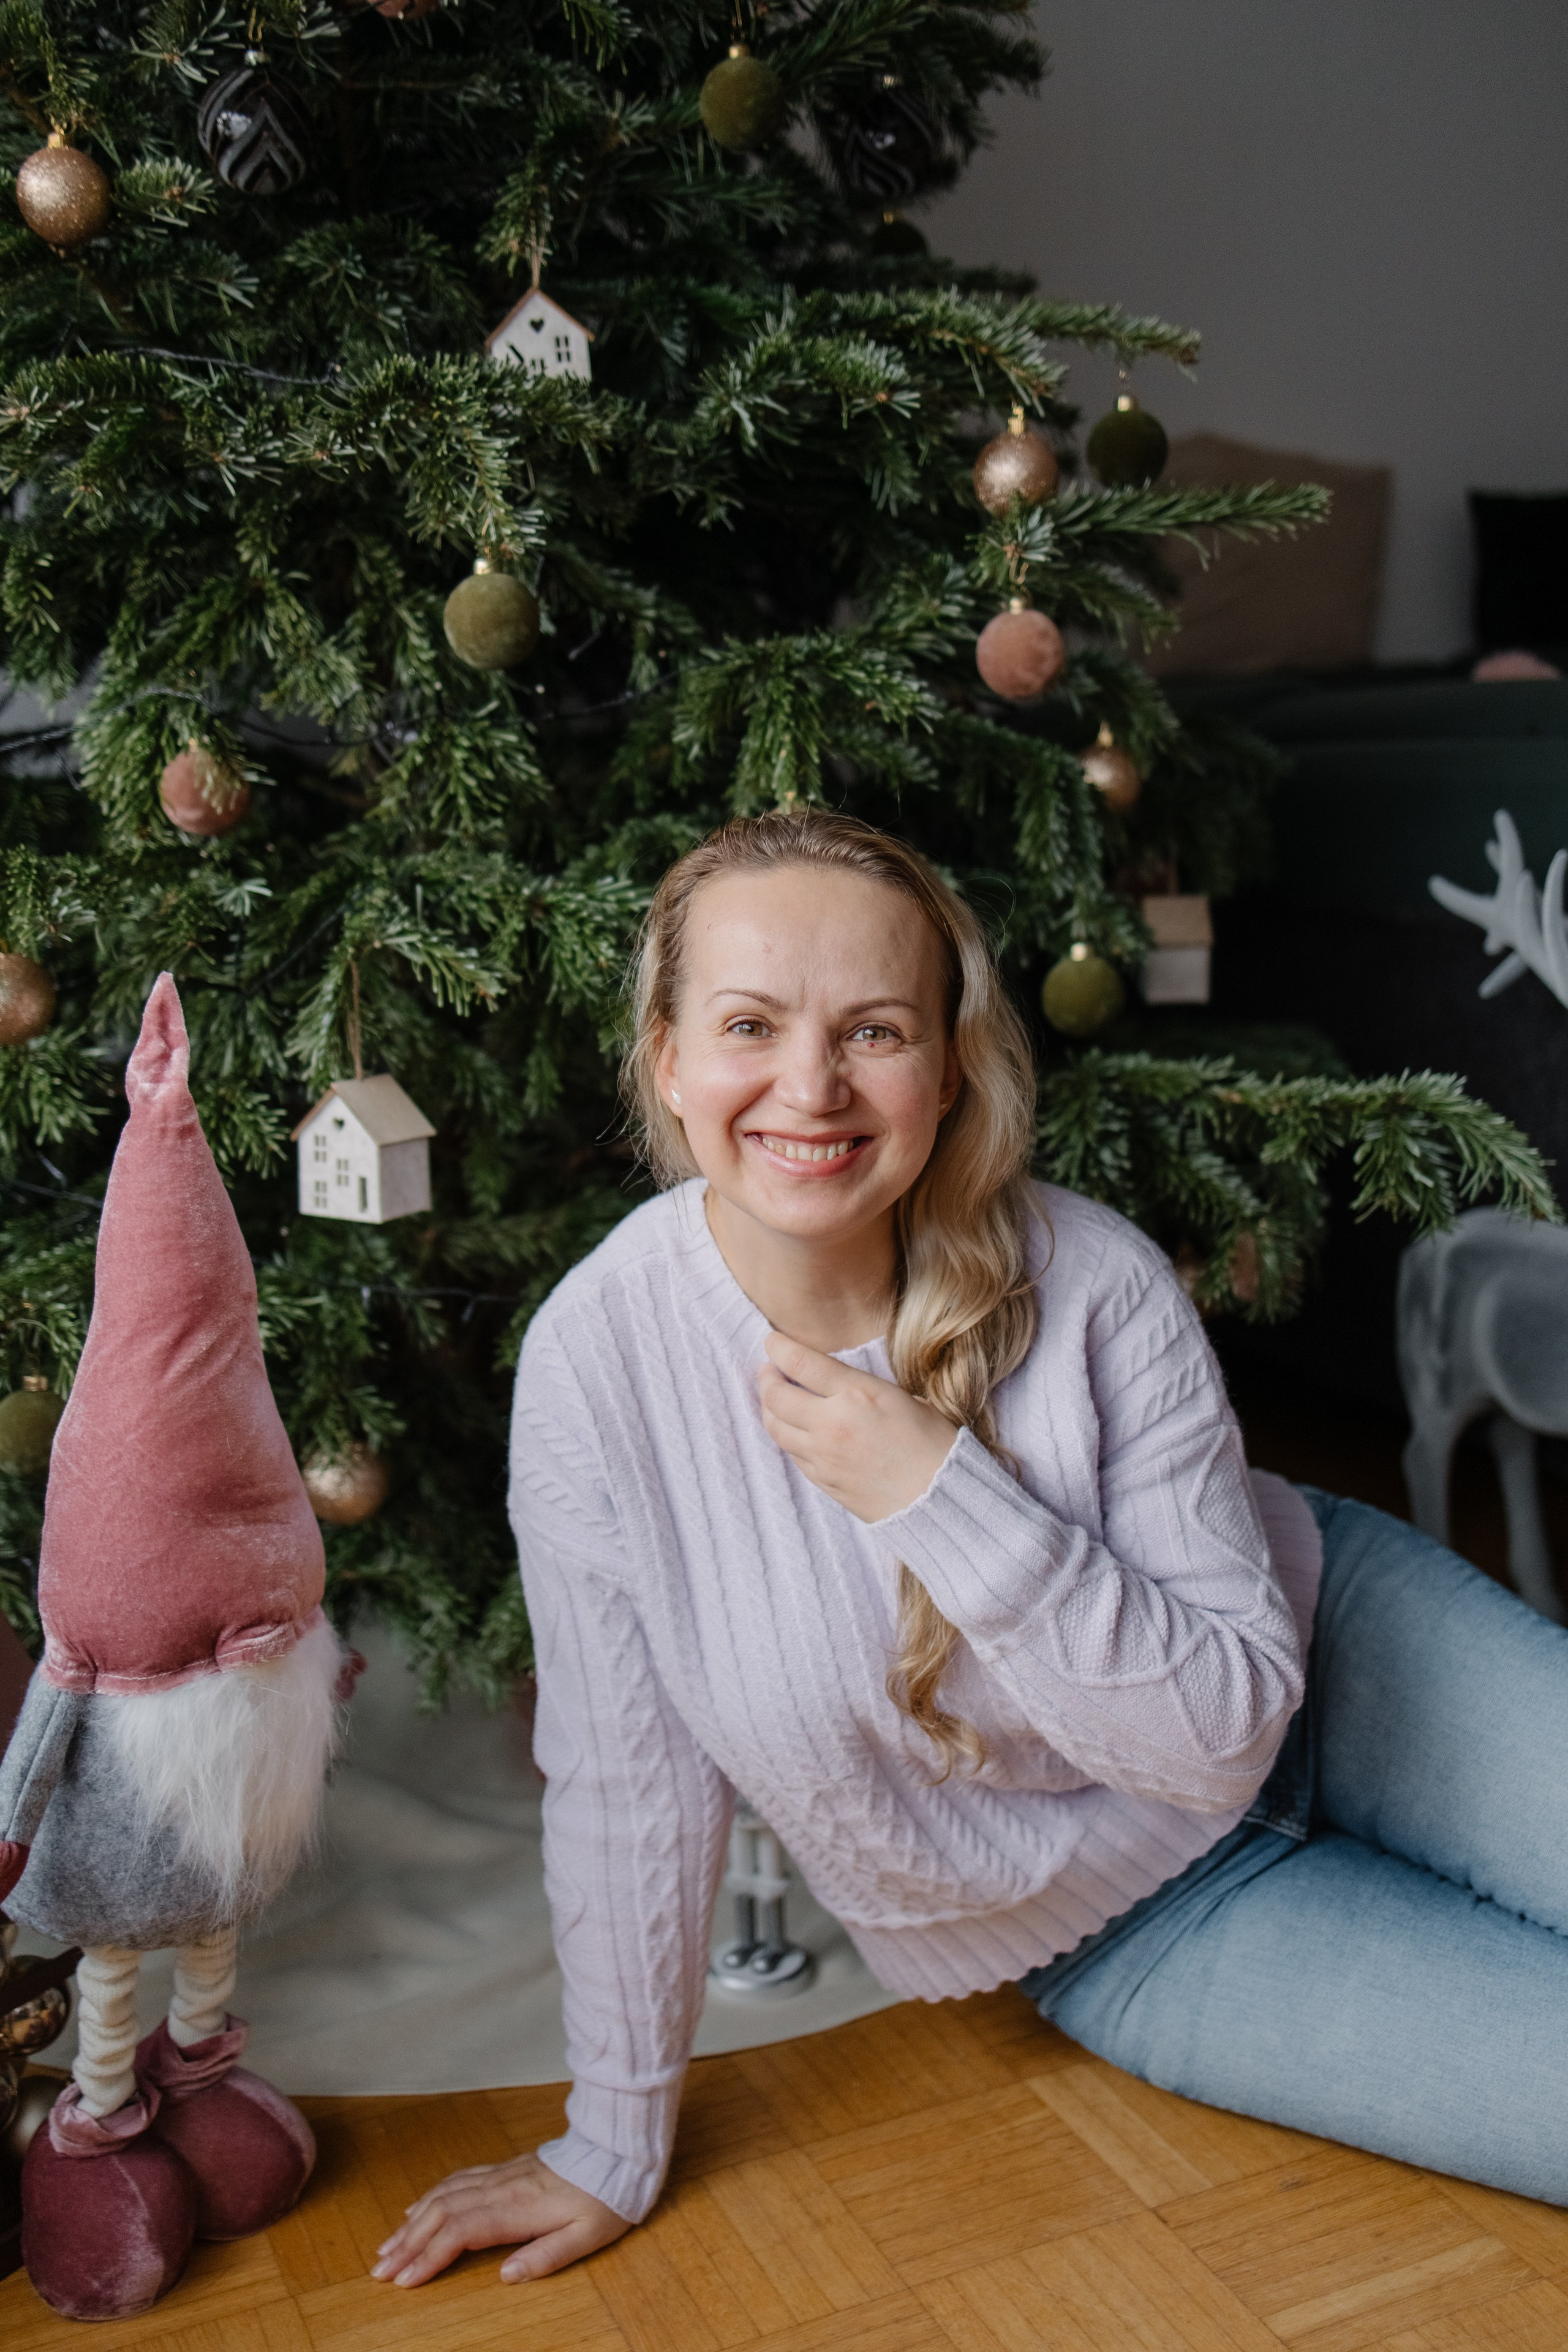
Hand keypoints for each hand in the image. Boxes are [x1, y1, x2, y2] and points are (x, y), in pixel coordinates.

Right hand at [371, 2151, 629, 2286]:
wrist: (614, 2152)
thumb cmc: (603, 2199)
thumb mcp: (585, 2236)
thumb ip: (545, 2257)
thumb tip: (505, 2277)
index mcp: (516, 2208)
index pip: (459, 2233)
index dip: (428, 2256)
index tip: (404, 2280)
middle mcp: (499, 2188)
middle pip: (441, 2213)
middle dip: (407, 2242)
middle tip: (379, 2270)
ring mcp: (499, 2175)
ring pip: (443, 2195)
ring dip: (412, 2221)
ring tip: (387, 2246)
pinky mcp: (503, 2169)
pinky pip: (457, 2180)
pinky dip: (430, 2196)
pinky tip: (415, 2208)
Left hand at [758, 1332, 957, 1520]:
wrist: (940, 1499)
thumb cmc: (935, 1445)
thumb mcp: (906, 1398)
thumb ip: (864, 1388)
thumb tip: (840, 1383)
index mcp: (858, 1394)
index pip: (801, 1363)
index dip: (778, 1347)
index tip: (772, 1341)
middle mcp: (833, 1423)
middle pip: (777, 1395)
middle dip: (767, 1377)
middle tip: (768, 1369)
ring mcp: (824, 1455)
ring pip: (776, 1427)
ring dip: (768, 1408)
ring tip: (773, 1399)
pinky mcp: (823, 1480)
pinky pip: (792, 1454)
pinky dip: (786, 1436)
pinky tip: (792, 1429)